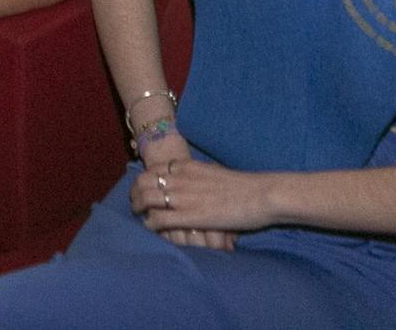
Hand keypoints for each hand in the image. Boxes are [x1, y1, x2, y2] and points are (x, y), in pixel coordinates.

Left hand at [131, 158, 268, 235]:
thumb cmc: (242, 185)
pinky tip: (151, 228)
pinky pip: (157, 219)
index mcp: (186, 166)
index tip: (141, 190)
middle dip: (135, 194)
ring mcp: (182, 197)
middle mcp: (179, 178)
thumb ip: (198, 175)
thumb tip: (193, 179)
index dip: (142, 181)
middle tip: (135, 205)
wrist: (259, 194)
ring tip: (140, 216)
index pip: (152, 169)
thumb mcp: (214, 171)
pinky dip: (150, 224)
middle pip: (143, 182)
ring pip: (145, 199)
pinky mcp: (188, 216)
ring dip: (138, 209)